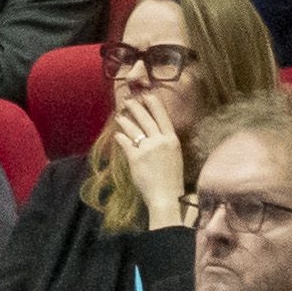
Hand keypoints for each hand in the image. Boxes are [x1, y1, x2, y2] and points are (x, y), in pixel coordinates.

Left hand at [108, 90, 195, 222]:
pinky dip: (120, 138)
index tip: (147, 94)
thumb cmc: (172, 179)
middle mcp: (160, 141)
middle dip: (136, 107)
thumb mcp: (174, 156)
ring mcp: (147, 149)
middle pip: (146, 118)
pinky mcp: (135, 158)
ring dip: (124, 121)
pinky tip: (117, 135)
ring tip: (119, 116)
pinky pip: (125, 143)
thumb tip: (154, 132)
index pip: (162, 116)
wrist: (166, 196)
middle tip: (127, 100)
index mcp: (172, 140)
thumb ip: (164, 142)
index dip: (154, 104)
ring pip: (134, 129)